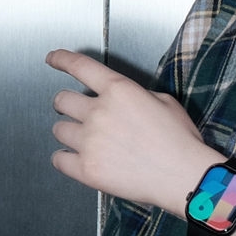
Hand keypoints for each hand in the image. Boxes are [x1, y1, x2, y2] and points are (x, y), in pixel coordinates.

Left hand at [46, 49, 219, 212]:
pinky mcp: (87, 169)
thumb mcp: (164, 102)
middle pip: (61, 100)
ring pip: (58, 130)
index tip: (53, 59)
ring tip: (82, 140)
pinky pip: (59, 160)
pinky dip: (63, 159)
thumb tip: (124, 101)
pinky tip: (72, 159)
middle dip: (65, 105)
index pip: (79, 66)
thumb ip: (136, 96)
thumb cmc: (180, 142)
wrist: (183, 176)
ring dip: (67, 132)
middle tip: (74, 113)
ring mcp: (90, 141)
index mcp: (119, 90)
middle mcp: (99, 112)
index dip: (61, 59)